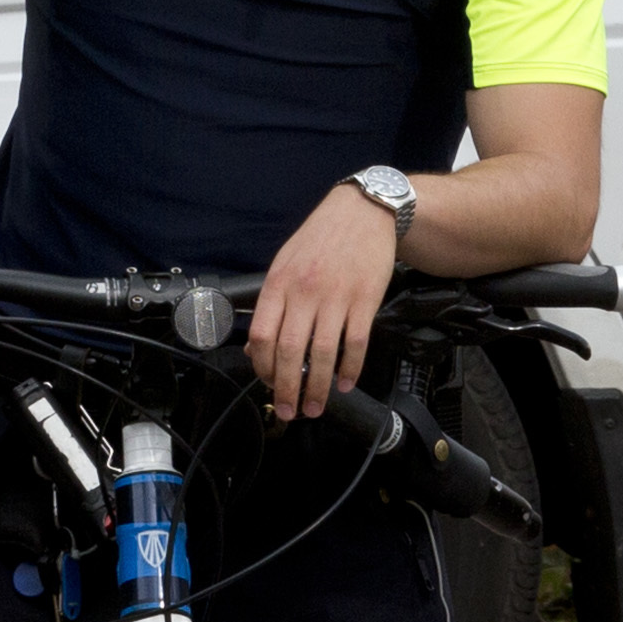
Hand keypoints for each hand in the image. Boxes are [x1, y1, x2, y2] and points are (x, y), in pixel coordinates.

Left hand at [247, 181, 397, 425]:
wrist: (362, 211)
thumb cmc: (321, 238)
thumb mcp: (285, 263)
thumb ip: (272, 303)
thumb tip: (257, 345)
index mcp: (279, 283)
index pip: (262, 336)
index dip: (262, 368)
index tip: (268, 384)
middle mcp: (305, 292)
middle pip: (289, 352)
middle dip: (286, 389)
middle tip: (289, 411)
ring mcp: (336, 297)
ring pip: (322, 354)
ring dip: (317, 387)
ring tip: (315, 407)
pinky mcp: (365, 300)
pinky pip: (355, 343)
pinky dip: (350, 368)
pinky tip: (344, 382)